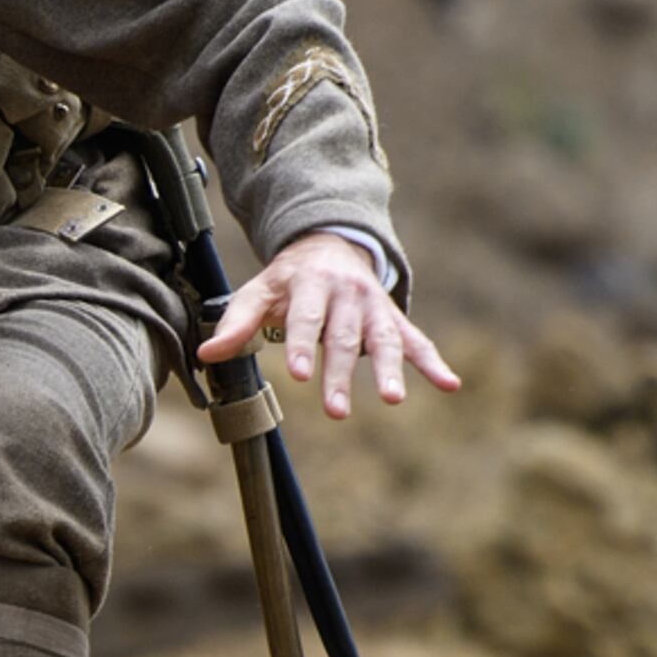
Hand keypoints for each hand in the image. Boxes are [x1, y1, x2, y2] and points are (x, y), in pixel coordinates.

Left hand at [194, 234, 462, 420]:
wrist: (330, 245)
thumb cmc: (288, 280)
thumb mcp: (258, 291)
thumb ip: (235, 323)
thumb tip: (206, 354)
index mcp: (312, 285)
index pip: (306, 319)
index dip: (302, 346)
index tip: (297, 374)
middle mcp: (348, 295)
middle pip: (344, 339)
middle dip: (340, 374)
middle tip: (336, 411)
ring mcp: (375, 307)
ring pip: (384, 341)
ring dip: (389, 371)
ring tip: (392, 400)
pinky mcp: (394, 319)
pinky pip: (418, 341)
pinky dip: (434, 363)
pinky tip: (451, 385)